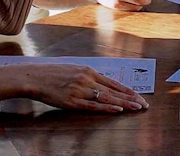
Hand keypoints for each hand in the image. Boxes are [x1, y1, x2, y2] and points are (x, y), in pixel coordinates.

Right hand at [19, 63, 148, 112]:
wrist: (35, 78)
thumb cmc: (53, 74)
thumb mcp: (74, 70)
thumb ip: (88, 76)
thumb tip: (102, 83)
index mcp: (89, 70)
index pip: (114, 82)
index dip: (128, 90)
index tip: (139, 96)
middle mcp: (87, 79)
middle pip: (114, 90)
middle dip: (131, 98)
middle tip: (144, 105)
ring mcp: (80, 90)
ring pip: (107, 97)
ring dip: (124, 103)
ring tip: (136, 108)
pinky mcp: (72, 101)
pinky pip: (93, 105)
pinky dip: (107, 107)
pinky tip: (117, 110)